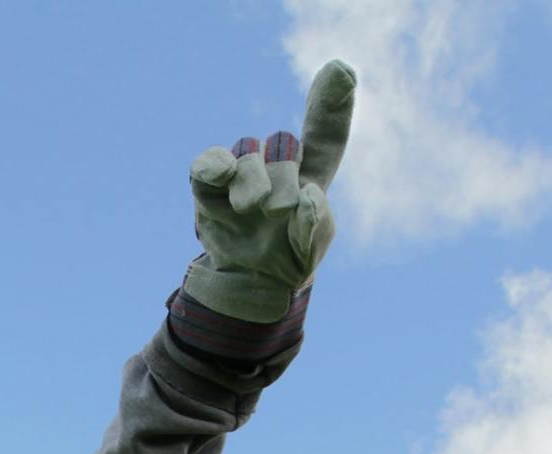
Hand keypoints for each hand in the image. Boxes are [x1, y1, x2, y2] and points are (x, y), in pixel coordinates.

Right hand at [182, 60, 356, 322]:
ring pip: (250, 151)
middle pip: (285, 143)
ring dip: (253, 182)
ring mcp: (241, 172)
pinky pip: (211, 162)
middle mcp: (276, 165)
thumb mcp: (310, 250)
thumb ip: (315, 226)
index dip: (332, 103)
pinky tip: (223, 172)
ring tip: (250, 211)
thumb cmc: (286, 260)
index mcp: (310, 175)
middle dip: (284, 172)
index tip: (341, 69)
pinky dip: (216, 165)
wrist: (245, 285)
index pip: (325, 134)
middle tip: (277, 210)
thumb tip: (306, 196)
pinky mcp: (210, 184)